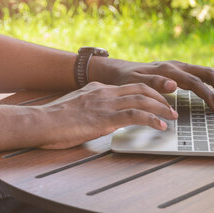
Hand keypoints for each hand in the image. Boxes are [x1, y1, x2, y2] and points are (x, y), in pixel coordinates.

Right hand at [37, 82, 177, 148]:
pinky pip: (136, 116)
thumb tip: (100, 115)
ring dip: (162, 108)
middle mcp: (105, 92)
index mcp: (98, 89)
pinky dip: (152, 119)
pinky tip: (161, 126)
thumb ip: (91, 106)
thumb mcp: (76, 106)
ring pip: (143, 100)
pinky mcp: (105, 118)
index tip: (158, 98)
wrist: (40, 122)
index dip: (148, 91)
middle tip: (171, 107)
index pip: (129, 86)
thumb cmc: (53, 120)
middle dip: (160, 97)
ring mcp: (106, 104)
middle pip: (141, 89)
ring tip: (173, 116)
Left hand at [89, 58, 213, 111]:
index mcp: (168, 70)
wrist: (118, 71)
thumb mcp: (135, 84)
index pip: (195, 82)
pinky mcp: (178, 73)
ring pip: (206, 74)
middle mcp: (176, 67)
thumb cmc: (125, 80)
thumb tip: (173, 85)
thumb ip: (153, 84)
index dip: (208, 95)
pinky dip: (212, 85)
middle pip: (208, 74)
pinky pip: (200, 77)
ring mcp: (178, 69)